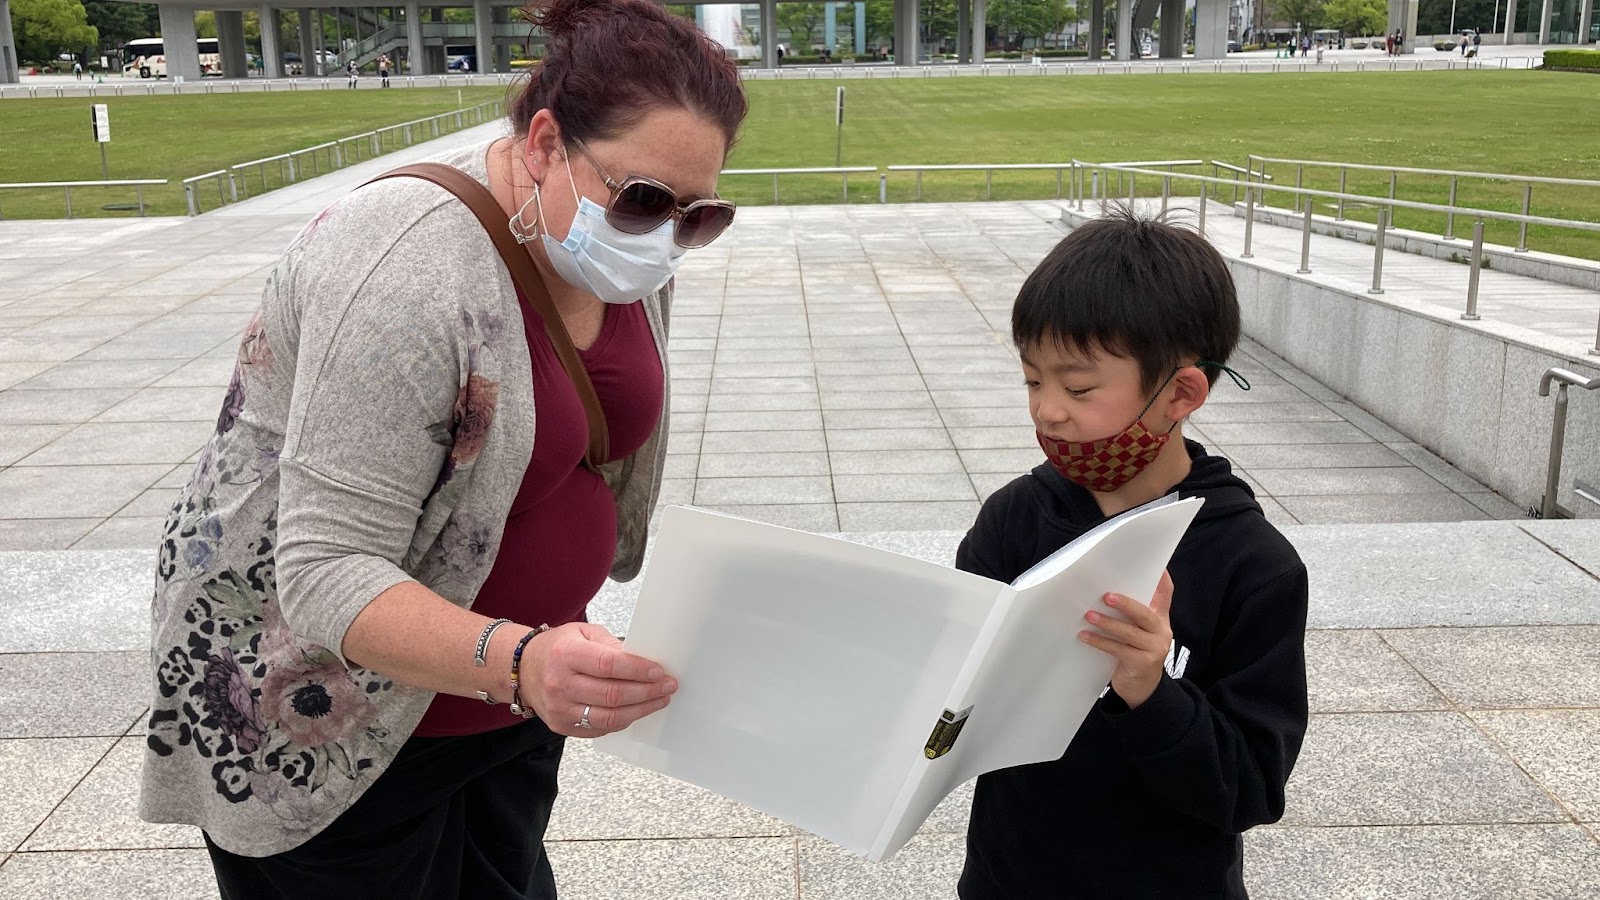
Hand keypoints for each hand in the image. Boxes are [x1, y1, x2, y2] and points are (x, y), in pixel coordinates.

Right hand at [524, 622, 676, 736]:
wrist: (523, 669)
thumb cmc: (557, 648)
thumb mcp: (583, 633)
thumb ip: (612, 645)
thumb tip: (642, 660)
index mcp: (566, 655)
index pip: (608, 665)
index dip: (638, 670)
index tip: (659, 671)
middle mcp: (560, 683)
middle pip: (612, 695)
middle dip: (647, 692)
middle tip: (667, 686)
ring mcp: (560, 708)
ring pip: (609, 717)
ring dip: (640, 710)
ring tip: (659, 700)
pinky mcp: (562, 726)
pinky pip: (600, 728)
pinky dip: (622, 720)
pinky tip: (636, 710)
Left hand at [1079, 570, 1174, 709]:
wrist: (1142, 689)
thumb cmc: (1135, 654)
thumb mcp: (1138, 633)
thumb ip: (1130, 616)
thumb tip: (1103, 593)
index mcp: (1160, 619)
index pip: (1166, 594)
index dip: (1162, 579)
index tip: (1156, 565)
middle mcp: (1161, 632)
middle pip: (1145, 613)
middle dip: (1125, 604)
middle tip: (1106, 596)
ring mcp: (1155, 649)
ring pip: (1130, 632)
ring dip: (1107, 623)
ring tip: (1089, 615)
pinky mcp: (1143, 663)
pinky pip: (1119, 649)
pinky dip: (1100, 642)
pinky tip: (1085, 636)